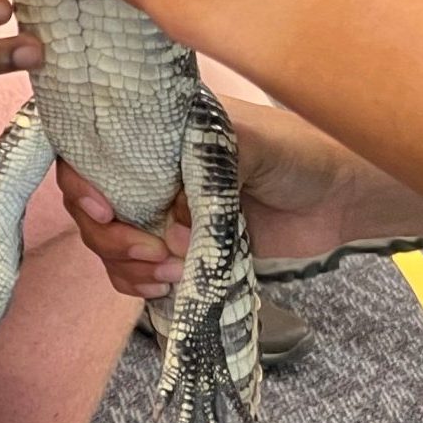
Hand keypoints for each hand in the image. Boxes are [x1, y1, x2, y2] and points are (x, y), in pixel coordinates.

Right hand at [57, 98, 365, 298]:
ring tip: (166, 274)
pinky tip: (160, 288)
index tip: (104, 210)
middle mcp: (147, 173)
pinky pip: (135, 271)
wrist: (340, 197)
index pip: (89, 153)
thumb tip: (169, 224)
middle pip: (91, 206)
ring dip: (124, 264)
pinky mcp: (178, 249)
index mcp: (155, 135)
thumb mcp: (250, 145)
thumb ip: (206, 172)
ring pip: (108, 243)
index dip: (82, 183)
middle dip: (109, 236)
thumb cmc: (296, 153)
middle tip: (150, 252)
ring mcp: (160, 213)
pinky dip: (136, 283)